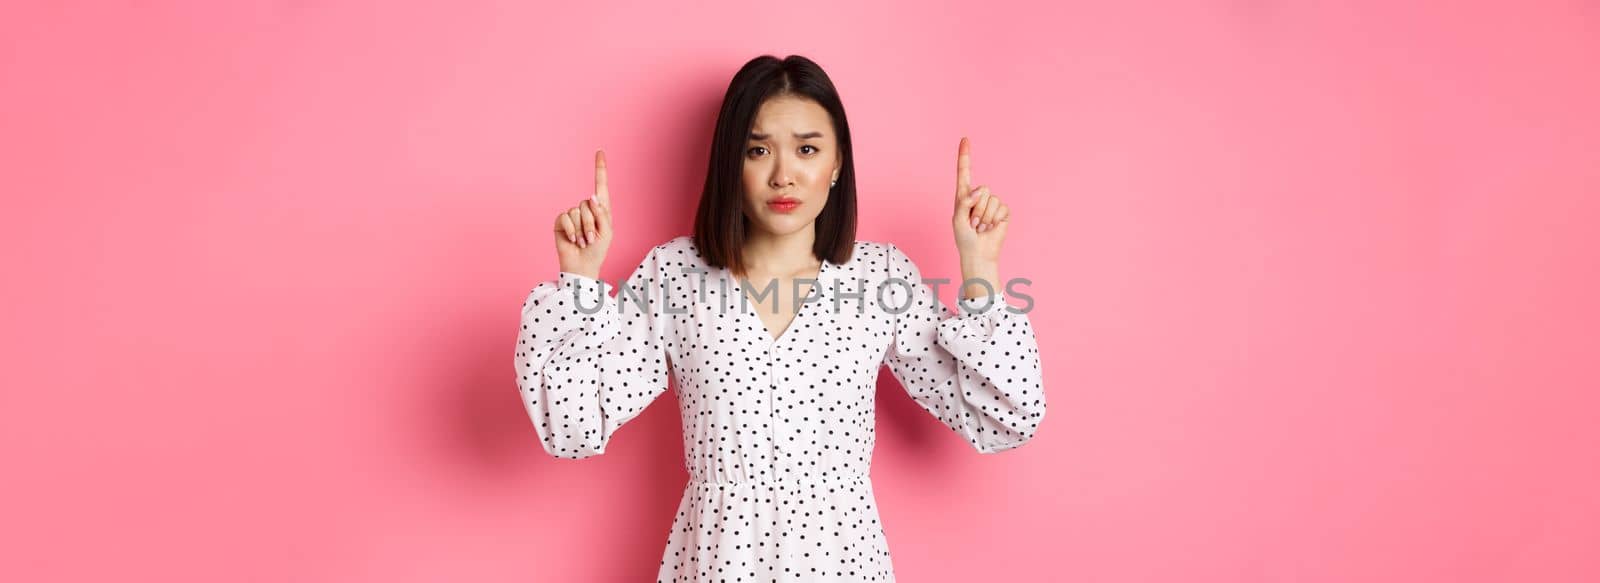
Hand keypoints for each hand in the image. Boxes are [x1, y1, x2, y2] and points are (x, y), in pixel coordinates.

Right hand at [552, 149, 613, 278]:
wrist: (582, 266)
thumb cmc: (597, 251)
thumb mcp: (607, 233)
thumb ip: (602, 214)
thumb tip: (591, 197)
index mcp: (601, 209)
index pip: (600, 185)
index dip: (600, 168)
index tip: (600, 151)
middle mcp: (586, 208)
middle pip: (587, 203)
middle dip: (591, 223)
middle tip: (591, 239)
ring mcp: (572, 215)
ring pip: (577, 211)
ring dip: (581, 229)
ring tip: (583, 241)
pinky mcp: (561, 221)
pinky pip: (565, 217)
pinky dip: (570, 230)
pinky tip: (572, 240)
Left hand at [951, 137, 1008, 265]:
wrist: (979, 253)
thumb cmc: (964, 238)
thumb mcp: (958, 219)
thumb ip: (965, 202)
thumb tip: (979, 191)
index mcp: (964, 195)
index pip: (964, 172)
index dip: (965, 155)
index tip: (965, 139)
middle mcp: (978, 196)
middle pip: (982, 189)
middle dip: (977, 209)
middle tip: (973, 223)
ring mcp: (991, 203)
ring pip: (991, 200)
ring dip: (984, 217)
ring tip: (981, 227)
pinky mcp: (1003, 211)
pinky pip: (1001, 208)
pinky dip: (994, 220)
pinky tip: (990, 228)